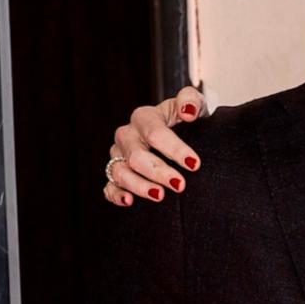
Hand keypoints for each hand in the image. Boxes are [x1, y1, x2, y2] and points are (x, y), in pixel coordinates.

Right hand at [104, 86, 206, 206]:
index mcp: (144, 117)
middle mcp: (127, 135)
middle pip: (136, 156)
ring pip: (120, 172)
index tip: (194, 164)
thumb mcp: (195, 104)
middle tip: (180, 185)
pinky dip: (116, 194)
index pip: (155, 134)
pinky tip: (129, 202)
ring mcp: (118, 155)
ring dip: (139, 186)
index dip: (174, 149)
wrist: (183, 132)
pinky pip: (109, 185)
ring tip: (160, 196)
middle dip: (158, 171)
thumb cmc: (188, 118)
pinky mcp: (116, 172)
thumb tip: (187, 112)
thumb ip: (192, 101)